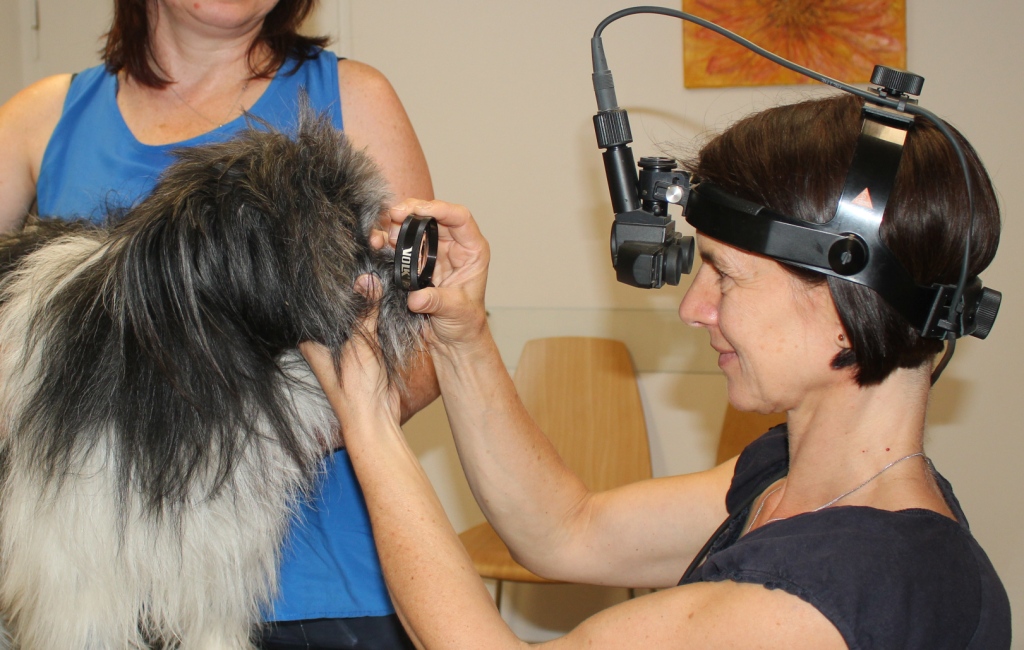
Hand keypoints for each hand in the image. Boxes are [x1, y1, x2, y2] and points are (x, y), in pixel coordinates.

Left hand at [300, 275, 400, 433]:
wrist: (374, 416)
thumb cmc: (355, 389)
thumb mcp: (359, 345)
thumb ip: (364, 312)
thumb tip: (367, 280)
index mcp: (313, 341)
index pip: (316, 305)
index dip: (328, 284)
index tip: (341, 262)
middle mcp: (327, 342)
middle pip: (338, 309)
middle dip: (352, 291)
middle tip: (364, 264)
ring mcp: (346, 345)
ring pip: (356, 316)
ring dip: (367, 302)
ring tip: (376, 276)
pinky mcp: (365, 350)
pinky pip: (371, 325)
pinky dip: (378, 314)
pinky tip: (386, 298)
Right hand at [386, 199, 490, 355]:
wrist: (450, 339)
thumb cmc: (464, 323)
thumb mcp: (456, 312)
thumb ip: (438, 302)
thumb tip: (417, 298)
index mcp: (471, 251)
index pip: (460, 218)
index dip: (440, 208)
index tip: (418, 209)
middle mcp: (453, 246)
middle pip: (433, 216)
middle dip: (412, 212)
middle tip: (393, 215)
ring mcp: (433, 252)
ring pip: (415, 227)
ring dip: (398, 226)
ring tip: (384, 235)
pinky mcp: (415, 261)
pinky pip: (401, 245)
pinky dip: (388, 242)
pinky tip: (378, 243)